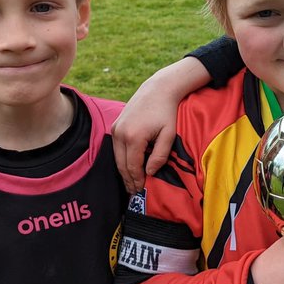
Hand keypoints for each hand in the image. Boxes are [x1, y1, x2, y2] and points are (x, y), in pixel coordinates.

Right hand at [112, 59, 210, 192]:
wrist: (158, 90)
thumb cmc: (167, 112)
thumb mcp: (168, 134)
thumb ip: (160, 155)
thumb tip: (149, 172)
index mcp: (134, 137)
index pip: (133, 166)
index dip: (137, 180)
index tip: (141, 191)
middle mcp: (120, 133)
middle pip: (122, 165)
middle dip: (128, 180)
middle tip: (134, 193)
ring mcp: (116, 128)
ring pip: (117, 158)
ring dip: (123, 172)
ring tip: (131, 184)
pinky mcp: (115, 125)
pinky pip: (116, 148)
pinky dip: (121, 160)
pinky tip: (128, 167)